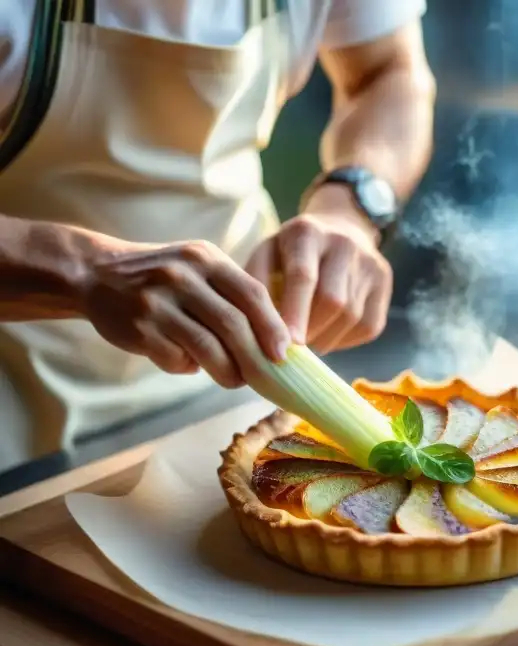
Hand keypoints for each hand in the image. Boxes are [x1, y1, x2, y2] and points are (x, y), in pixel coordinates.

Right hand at [80, 239, 291, 388]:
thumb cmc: (165, 278)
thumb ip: (234, 294)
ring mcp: (158, 302)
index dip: (273, 327)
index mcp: (206, 259)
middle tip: (265, 376)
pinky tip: (188, 363)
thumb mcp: (200, 268)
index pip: (252, 294)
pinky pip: (176, 358)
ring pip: (207, 347)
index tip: (286, 353)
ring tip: (234, 380)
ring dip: (227, 371)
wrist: (96, 272)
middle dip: (254, 357)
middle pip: (233, 324)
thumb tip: (277, 342)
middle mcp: (182, 277)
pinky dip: (188, 367)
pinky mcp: (138, 327)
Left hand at [246, 189, 392, 353]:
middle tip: (293, 347)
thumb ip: (257, 284)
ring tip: (308, 339)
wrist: (340, 227)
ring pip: (352, 317)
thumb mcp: (266, 254)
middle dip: (311, 330)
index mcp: (307, 232)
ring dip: (327, 338)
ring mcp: (370, 263)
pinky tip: (329, 334)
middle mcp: (344, 244)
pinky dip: (346, 339)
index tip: (285, 344)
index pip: (303, 276)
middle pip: (333, 300)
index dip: (294, 313)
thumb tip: (259, 328)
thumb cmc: (292, 250)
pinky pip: (369, 325)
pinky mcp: (385, 282)